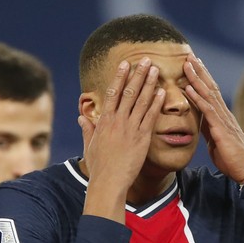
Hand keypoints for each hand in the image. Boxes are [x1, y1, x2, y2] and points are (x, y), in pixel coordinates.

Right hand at [78, 57, 165, 221]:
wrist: (109, 182)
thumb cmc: (99, 167)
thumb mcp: (89, 146)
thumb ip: (87, 130)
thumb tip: (81, 118)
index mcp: (104, 121)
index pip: (113, 93)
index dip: (120, 77)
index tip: (125, 64)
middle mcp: (117, 121)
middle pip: (129, 92)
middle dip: (138, 74)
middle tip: (146, 60)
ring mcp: (130, 129)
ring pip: (141, 101)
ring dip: (149, 83)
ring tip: (155, 69)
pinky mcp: (142, 138)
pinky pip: (150, 117)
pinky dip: (156, 103)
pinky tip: (162, 91)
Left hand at [183, 53, 243, 183]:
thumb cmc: (232, 158)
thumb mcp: (215, 140)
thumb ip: (208, 128)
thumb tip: (200, 120)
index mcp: (222, 116)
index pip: (211, 93)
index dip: (202, 78)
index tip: (193, 65)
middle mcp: (223, 114)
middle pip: (210, 87)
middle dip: (199, 71)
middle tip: (189, 56)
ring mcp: (223, 120)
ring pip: (208, 94)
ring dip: (196, 78)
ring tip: (186, 65)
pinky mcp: (220, 129)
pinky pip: (207, 110)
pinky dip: (197, 98)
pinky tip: (188, 88)